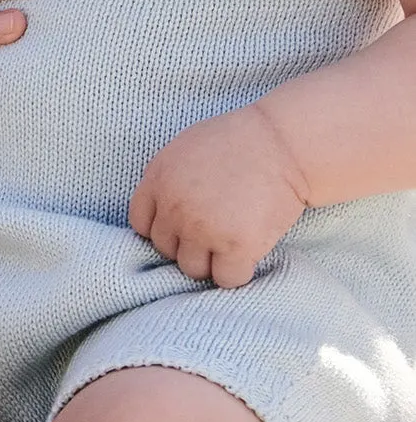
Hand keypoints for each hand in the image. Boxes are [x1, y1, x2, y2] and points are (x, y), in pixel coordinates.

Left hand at [129, 103, 309, 287]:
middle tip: (213, 229)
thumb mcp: (185, 150)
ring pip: (192, 269)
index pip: (141, 224)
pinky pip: (225, 279)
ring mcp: (203, 229)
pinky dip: (236, 271)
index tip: (182, 226)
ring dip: (210, 260)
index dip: (162, 227)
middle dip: (187, 243)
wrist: (279, 144)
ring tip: (229, 240)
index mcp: (158, 179)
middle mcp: (174, 207)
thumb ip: (167, 181)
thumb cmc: (236, 142)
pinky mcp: (235, 247)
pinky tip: (246, 251)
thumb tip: (162, 211)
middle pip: (166, 249)